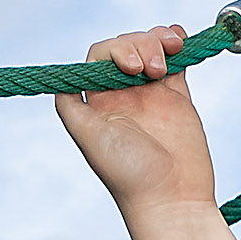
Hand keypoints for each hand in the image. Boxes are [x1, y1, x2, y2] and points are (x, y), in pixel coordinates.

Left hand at [56, 24, 217, 216]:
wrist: (172, 199)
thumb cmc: (129, 174)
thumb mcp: (88, 138)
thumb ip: (70, 106)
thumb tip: (60, 78)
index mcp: (99, 102)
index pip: (101, 57)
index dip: (116, 52)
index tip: (130, 69)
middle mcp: (122, 95)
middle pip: (127, 48)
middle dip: (140, 46)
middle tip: (151, 71)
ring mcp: (151, 94)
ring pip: (151, 48)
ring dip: (159, 42)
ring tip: (168, 60)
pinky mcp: (177, 97)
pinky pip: (175, 60)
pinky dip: (176, 43)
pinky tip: (180, 40)